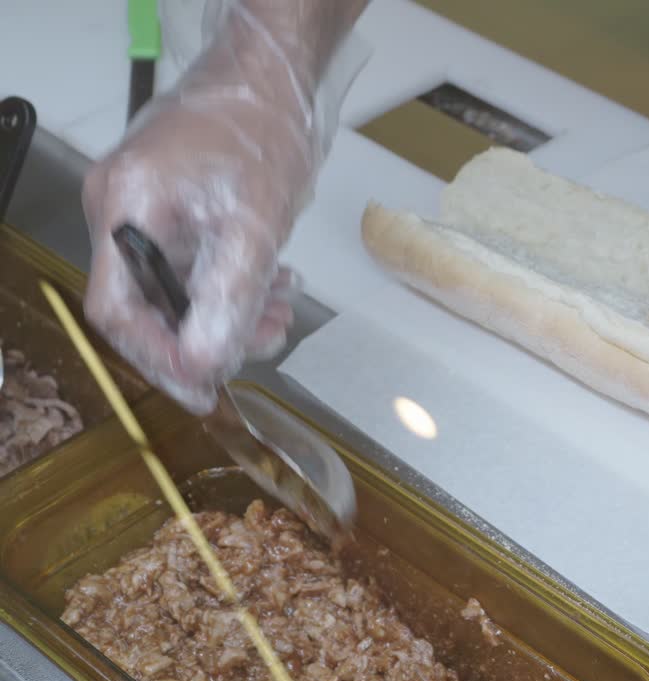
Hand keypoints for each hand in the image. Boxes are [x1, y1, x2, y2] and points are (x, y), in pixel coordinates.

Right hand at [81, 1, 363, 413]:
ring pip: (180, 286)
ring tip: (283, 313)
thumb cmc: (260, 134)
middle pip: (149, 304)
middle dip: (208, 334)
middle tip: (266, 340)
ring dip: (232, 310)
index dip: (158, 358)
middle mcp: (122, 210)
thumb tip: (203, 369)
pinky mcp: (177, 205)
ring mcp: (148, 207)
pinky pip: (196, 261)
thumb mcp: (252, 228)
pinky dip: (236, 282)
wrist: (276, 76)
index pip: (117, 311)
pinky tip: (278, 285)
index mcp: (123, 211)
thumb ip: (226, 301)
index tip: (206, 388)